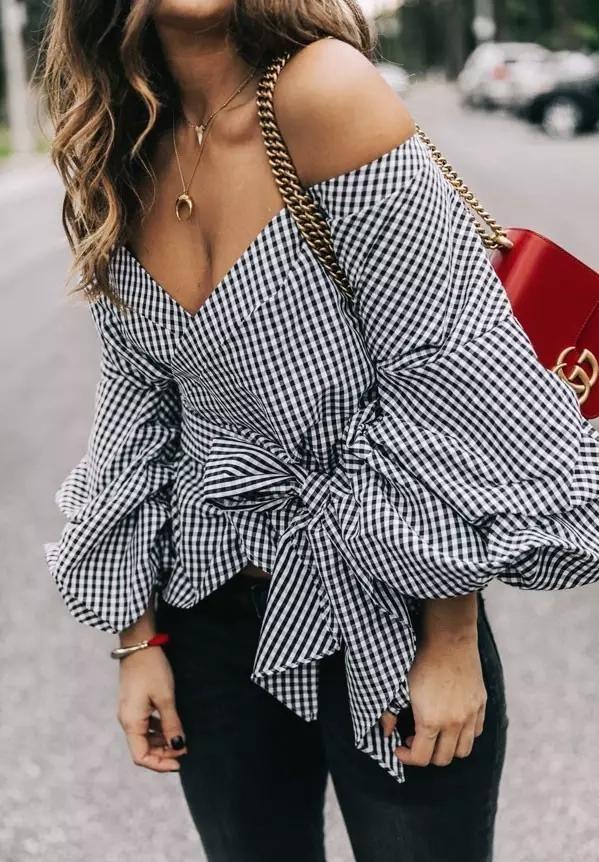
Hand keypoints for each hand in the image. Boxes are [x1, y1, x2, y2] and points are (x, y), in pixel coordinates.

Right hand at [117, 646, 187, 772]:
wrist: (139, 645)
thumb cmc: (151, 670)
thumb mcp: (165, 698)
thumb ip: (171, 724)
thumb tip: (178, 746)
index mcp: (130, 722)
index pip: (141, 756)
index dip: (159, 764)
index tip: (179, 762)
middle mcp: (126, 720)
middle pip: (142, 748)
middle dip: (163, 753)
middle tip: (184, 750)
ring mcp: (129, 711)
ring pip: (144, 737)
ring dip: (161, 741)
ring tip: (180, 739)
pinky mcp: (134, 703)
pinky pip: (144, 724)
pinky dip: (158, 729)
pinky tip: (172, 725)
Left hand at [379, 623, 486, 767]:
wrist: (447, 637)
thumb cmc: (419, 659)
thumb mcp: (399, 685)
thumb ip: (389, 712)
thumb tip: (386, 731)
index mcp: (430, 721)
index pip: (421, 758)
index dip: (406, 757)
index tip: (399, 748)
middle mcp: (454, 723)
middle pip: (443, 759)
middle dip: (426, 755)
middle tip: (414, 739)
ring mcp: (471, 714)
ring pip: (463, 750)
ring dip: (447, 748)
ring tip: (434, 733)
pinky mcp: (481, 703)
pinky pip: (476, 731)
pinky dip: (464, 734)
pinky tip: (451, 721)